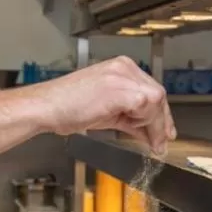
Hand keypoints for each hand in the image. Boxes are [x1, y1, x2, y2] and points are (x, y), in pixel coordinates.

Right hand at [35, 56, 175, 154]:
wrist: (47, 107)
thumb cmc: (67, 107)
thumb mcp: (106, 111)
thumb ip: (129, 117)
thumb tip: (147, 131)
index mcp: (120, 68)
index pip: (151, 90)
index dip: (161, 114)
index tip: (164, 131)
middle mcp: (124, 68)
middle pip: (157, 95)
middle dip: (162, 122)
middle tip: (161, 143)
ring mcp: (123, 76)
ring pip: (155, 100)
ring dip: (154, 125)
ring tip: (149, 142)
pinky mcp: (121, 90)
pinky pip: (146, 106)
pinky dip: (146, 123)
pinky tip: (137, 133)